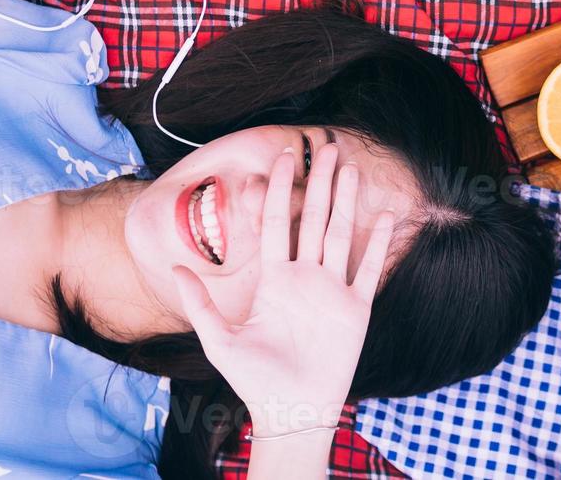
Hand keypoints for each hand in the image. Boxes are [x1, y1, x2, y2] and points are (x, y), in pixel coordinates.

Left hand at [171, 144, 393, 436]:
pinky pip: (368, 269)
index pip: (277, 223)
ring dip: (347, 203)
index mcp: (275, 279)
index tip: (283, 159)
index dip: (279, 190)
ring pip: (342, 235)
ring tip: (352, 169)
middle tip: (326, 148)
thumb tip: (174, 266)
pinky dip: (378, 243)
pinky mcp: (356, 309)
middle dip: (320, 184)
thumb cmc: (254, 379)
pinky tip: (385, 216)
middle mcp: (305, 277)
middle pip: (314, 220)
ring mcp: (332, 290)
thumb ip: (200, 303)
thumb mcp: (220, 340)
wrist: (291, 411)